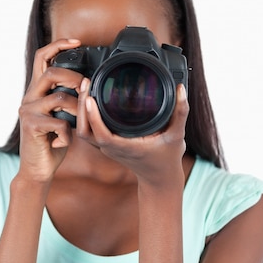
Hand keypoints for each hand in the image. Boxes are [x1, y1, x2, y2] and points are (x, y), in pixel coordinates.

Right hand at [17, 38, 83, 183]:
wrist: (37, 169)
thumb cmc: (52, 143)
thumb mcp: (62, 116)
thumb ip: (68, 99)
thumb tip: (87, 85)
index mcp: (36, 91)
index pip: (42, 57)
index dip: (58, 44)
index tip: (77, 41)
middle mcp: (29, 97)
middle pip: (52, 73)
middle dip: (75, 79)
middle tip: (86, 90)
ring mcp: (28, 111)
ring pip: (60, 98)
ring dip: (77, 111)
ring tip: (78, 124)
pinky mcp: (31, 126)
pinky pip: (60, 123)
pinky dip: (67, 135)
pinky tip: (62, 143)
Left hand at [75, 78, 189, 186]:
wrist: (160, 179)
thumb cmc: (168, 159)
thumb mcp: (178, 135)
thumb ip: (181, 112)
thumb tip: (181, 89)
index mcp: (125, 147)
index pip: (101, 134)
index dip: (93, 117)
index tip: (90, 98)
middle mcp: (111, 148)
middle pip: (85, 130)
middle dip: (82, 107)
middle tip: (86, 84)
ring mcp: (106, 148)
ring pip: (84, 131)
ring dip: (81, 111)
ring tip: (86, 88)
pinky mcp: (106, 145)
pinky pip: (89, 131)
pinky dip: (86, 116)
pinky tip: (90, 99)